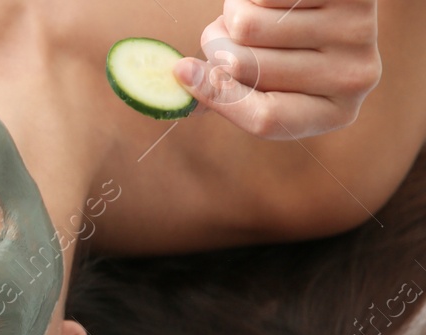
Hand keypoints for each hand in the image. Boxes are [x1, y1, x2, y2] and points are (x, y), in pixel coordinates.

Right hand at [173, 0, 380, 139]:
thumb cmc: (294, 44)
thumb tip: (183, 99)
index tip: (180, 72)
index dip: (217, 97)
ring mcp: (358, 33)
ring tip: (257, 9)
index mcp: (334, 113)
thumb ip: (230, 93)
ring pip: (246, 25)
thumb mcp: (270, 79)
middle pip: (243, 67)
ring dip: (233, 11)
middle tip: (228, 31)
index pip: (265, 118)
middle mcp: (354, 77)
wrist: (337, 2)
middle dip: (217, 43)